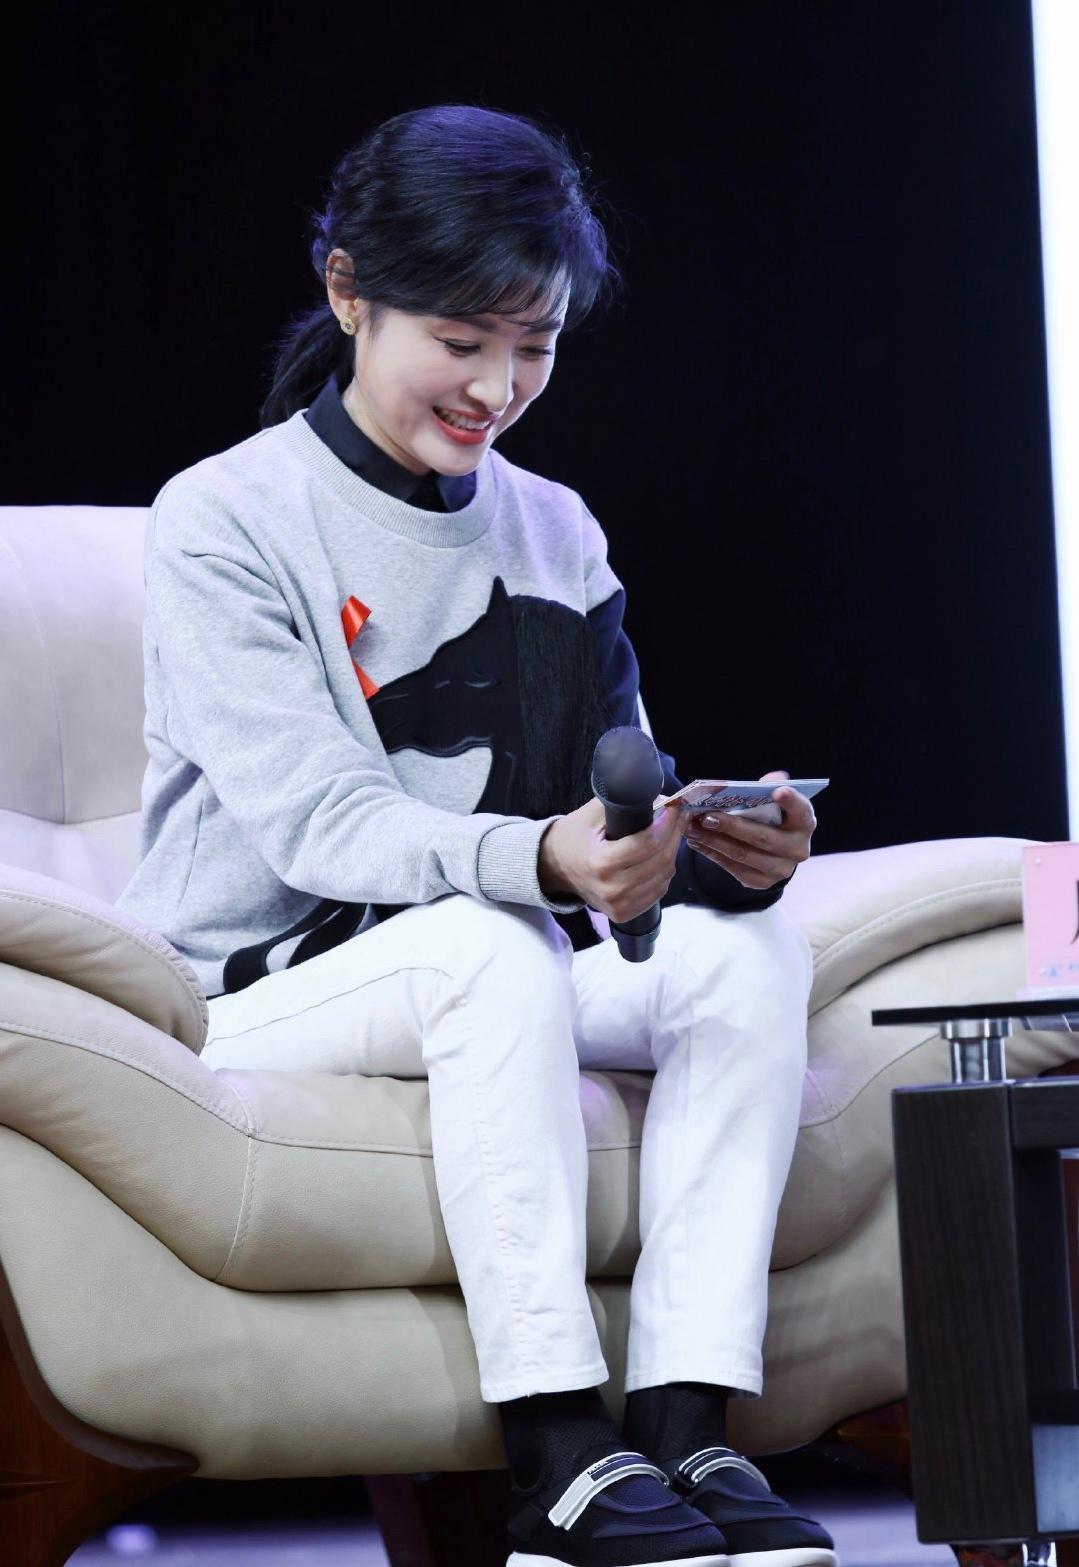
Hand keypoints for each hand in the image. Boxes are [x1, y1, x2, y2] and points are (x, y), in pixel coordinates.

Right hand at [538, 792, 684, 924]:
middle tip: (679, 817)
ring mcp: (619, 905)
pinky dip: (664, 872)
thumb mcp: (592, 813)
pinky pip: (659, 891)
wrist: (555, 868)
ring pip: (665, 876)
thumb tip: (661, 797)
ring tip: (670, 834)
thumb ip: (625, 803)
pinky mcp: (624, 914)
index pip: (648, 843)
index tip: (675, 807)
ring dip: (672, 852)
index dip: (668, 823)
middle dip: (675, 834)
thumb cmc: (574, 837)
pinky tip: (659, 857)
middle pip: (661, 860)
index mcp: (601, 863)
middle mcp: (612, 889)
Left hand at [684, 769, 815, 889]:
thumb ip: (766, 789)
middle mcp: (798, 848)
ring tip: (692, 828)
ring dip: (713, 840)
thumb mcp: (773, 802)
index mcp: (804, 822)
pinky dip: (712, 853)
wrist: (773, 852)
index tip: (778, 791)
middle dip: (731, 826)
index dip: (791, 801)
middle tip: (705, 816)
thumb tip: (760, 780)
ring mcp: (780, 869)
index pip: (801, 811)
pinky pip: (733, 868)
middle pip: (762, 837)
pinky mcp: (761, 882)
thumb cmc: (771, 818)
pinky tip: (696, 841)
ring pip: (742, 854)